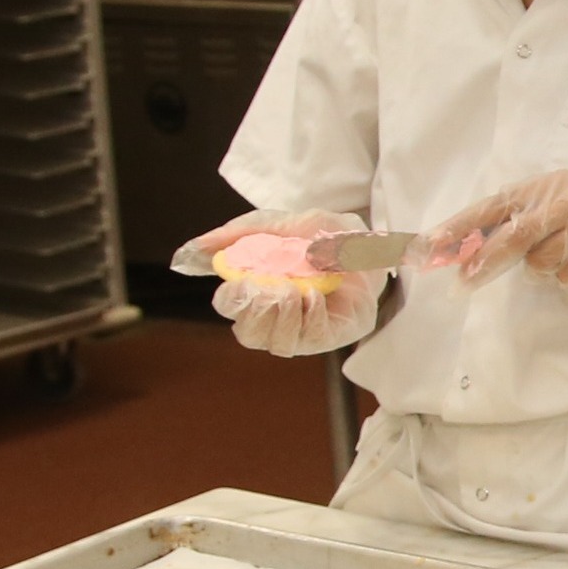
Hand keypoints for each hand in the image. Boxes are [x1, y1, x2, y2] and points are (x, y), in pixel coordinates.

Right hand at [177, 210, 378, 356]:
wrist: (370, 240)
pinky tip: (314, 297)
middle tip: (271, 288)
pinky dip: (309, 319)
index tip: (241, 283)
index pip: (229, 307)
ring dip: (282, 317)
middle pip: (248, 334)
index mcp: (259, 289)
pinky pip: (312, 340)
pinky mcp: (332, 334)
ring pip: (278, 344)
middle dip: (256, 312)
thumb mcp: (280, 224)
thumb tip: (197, 247)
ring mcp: (305, 328)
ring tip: (293, 290)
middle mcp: (277, 315)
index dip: (231, 300)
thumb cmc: (322, 235)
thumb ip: (239, 233)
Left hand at [422, 171, 567, 286]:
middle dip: (483, 264)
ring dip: (546, 269)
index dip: (459, 228)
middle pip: (513, 238)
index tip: (429, 247)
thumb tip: (465, 251)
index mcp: (546, 185)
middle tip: (461, 284)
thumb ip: (518, 220)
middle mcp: (567, 199)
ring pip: (540, 264)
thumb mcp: (557, 203)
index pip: (493, 207)